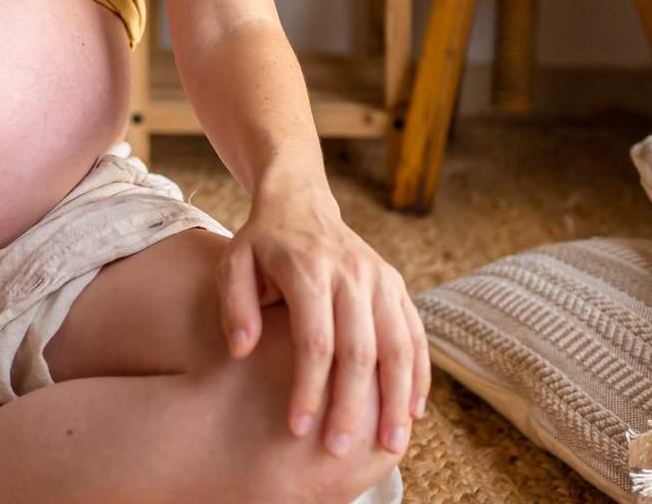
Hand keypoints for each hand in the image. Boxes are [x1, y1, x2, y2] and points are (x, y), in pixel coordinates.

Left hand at [218, 184, 429, 458]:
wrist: (299, 200)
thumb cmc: (260, 242)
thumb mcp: (232, 262)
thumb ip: (234, 305)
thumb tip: (242, 351)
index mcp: (309, 269)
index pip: (314, 341)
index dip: (308, 388)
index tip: (298, 428)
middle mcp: (351, 273)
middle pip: (359, 350)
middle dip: (352, 405)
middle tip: (339, 451)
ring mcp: (379, 277)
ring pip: (398, 345)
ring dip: (396, 398)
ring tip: (390, 444)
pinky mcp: (395, 283)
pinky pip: (415, 333)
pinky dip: (419, 373)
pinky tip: (414, 410)